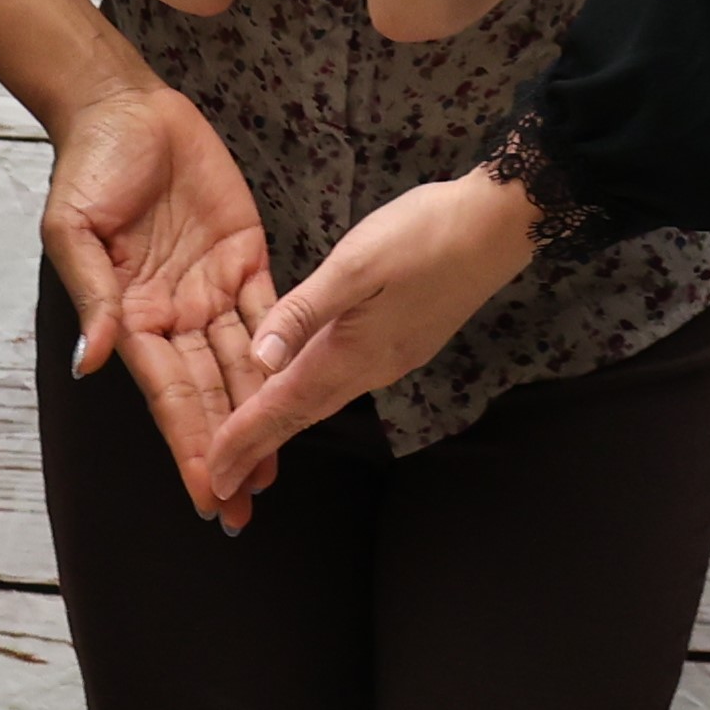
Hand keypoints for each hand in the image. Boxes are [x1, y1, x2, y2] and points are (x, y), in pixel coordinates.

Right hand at [41, 81, 284, 525]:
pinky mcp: (245, 254)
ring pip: (245, 362)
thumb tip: (92, 360)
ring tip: (279, 466)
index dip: (188, 443)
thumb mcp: (74, 233)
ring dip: (262, 412)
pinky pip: (271, 308)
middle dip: (228, 449)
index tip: (206, 492)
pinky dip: (286, 348)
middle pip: (209, 393)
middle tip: (246, 507)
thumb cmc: (89, 170)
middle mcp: (175, 314)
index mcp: (131, 316)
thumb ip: (93, 298)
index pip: (167, 394)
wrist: (124, 110)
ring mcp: (212, 287)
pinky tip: (304, 387)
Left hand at [198, 171, 539, 503]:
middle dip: (258, 447)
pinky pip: (341, 382)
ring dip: (284, 426)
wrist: (497, 228)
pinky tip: (300, 388)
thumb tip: (260, 360)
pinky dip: (309, 398)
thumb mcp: (356, 263)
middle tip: (220, 481)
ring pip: (321, 401)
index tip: (212, 476)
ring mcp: (390, 357)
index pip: (283, 407)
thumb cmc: (424, 235)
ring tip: (251, 445)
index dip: (245, 440)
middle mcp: (370, 367)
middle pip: (301, 415)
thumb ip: (305, 311)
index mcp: (350, 352)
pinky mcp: (403, 342)